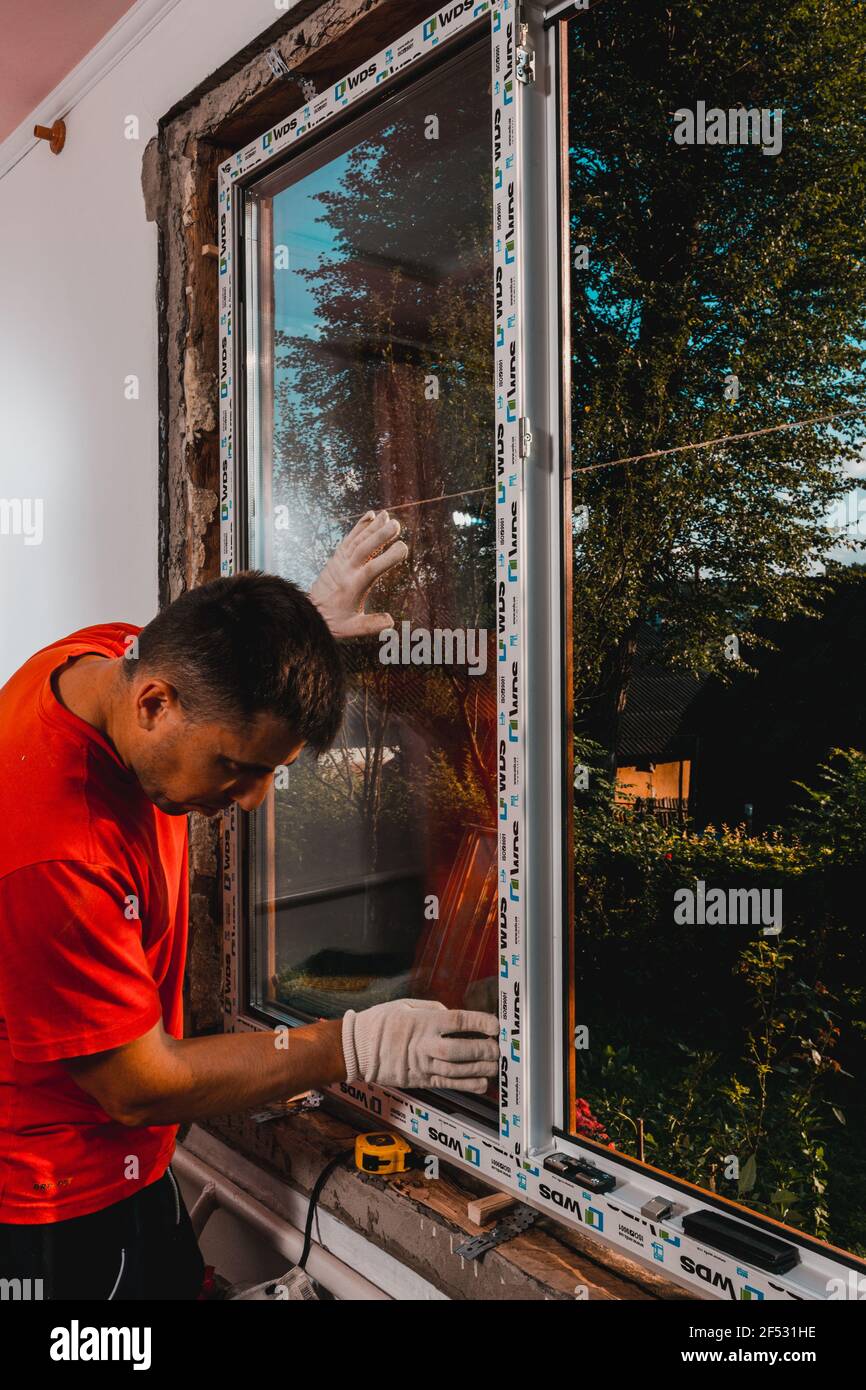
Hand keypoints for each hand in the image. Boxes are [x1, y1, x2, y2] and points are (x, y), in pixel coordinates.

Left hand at [309, 510, 407, 638]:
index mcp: (353, 586)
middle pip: (364, 549)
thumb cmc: (333, 621)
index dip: (387, 557)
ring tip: (388, 516)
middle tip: (396, 525)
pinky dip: (360, 526)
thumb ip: (371, 625)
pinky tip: (372, 515)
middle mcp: (346, 570)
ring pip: (357, 540)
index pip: (372, 569)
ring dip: (372, 527)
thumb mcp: (353, 628)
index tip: (403, 548)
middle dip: (380, 536)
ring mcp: (340, 561)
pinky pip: (349, 538)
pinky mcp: (337, 557)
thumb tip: (391, 623)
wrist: (309, 612)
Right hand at [342, 999, 498, 1092]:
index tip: (495, 1025)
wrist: (355, 1049)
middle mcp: (425, 1045)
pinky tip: (482, 1084)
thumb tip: (452, 1013)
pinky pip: (447, 1084)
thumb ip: (432, 1008)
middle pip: (461, 1049)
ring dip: (480, 1069)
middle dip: (484, 1050)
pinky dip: (466, 1085)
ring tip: (496, 1066)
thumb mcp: (405, 1005)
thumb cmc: (379, 1023)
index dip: (480, 1023)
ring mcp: (422, 1065)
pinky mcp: (420, 1080)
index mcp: (423, 1022)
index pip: (458, 1022)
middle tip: (499, 1048)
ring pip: (457, 1070)